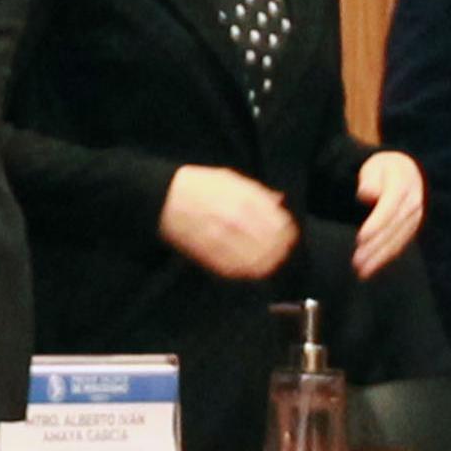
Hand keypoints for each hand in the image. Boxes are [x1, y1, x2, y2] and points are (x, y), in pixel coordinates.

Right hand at [158, 163, 298, 280]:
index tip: (288, 236)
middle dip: (280, 249)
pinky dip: (246, 271)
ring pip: (256, 260)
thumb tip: (279, 200)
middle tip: (281, 251)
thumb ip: (255, 191)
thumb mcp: (228, 179)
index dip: (287, 232)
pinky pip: (234, 268)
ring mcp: (222, 238)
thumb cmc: (196, 185)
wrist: (162, 196)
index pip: (279, 223)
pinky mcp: (207, 253)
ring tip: (269, 263)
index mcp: (244, 200)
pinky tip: (250, 269)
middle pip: (271, 243)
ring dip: (266, 263)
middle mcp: (236, 220)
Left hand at [352, 151, 427, 274]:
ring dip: (379, 257)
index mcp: (402, 185)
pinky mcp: (411, 228)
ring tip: (361, 271)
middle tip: (356, 262)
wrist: (407, 171)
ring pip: (397, 240)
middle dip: (375, 247)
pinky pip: (399, 244)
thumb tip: (367, 194)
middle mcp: (412, 204)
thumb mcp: (374, 167)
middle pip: (392, 228)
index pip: (388, 208)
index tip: (361, 238)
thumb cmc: (383, 169)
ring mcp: (415, 218)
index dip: (375, 224)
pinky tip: (371, 268)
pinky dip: (385, 257)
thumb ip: (370, 179)